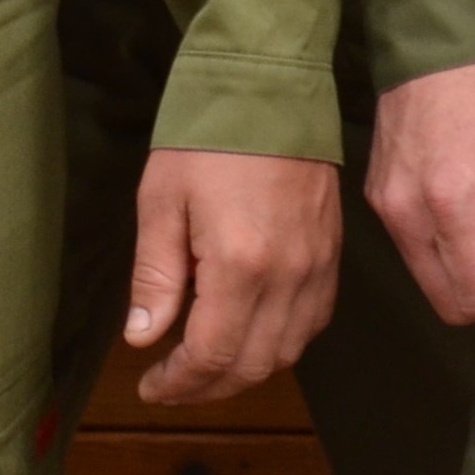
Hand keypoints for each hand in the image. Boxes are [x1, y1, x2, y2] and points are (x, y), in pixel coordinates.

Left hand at [120, 150, 341, 402]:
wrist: (269, 86)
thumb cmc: (207, 136)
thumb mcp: (161, 200)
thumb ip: (155, 276)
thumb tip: (143, 337)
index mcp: (240, 263)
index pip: (212, 356)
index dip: (179, 383)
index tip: (150, 387)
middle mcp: (288, 275)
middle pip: (252, 365)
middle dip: (207, 388)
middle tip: (171, 385)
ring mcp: (317, 266)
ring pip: (287, 352)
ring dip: (244, 370)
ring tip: (204, 366)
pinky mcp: (332, 253)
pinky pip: (313, 321)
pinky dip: (280, 343)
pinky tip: (250, 333)